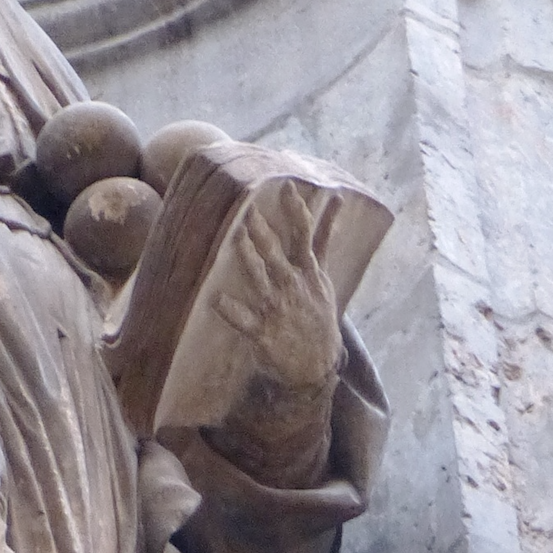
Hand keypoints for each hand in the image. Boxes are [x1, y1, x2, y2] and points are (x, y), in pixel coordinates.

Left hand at [212, 182, 342, 392]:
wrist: (317, 365)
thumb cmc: (316, 313)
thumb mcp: (323, 277)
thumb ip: (322, 239)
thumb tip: (335, 201)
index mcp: (308, 273)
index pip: (304, 236)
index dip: (296, 212)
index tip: (286, 187)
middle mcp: (293, 287)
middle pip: (277, 255)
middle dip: (264, 233)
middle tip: (250, 210)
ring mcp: (277, 309)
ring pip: (260, 280)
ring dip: (248, 259)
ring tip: (236, 239)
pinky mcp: (262, 332)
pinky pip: (242, 320)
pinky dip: (230, 310)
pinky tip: (217, 299)